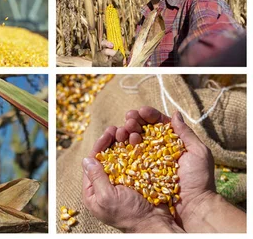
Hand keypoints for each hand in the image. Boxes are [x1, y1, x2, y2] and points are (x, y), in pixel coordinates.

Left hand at [82, 126, 178, 231]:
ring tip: (128, 131)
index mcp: (93, 192)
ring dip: (123, 143)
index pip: (92, 163)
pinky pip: (133, 162)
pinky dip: (135, 151)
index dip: (99, 146)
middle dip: (111, 142)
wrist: (155, 224)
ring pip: (119, 157)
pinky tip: (139, 141)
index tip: (107, 133)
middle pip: (105, 158)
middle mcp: (105, 186)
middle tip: (117, 128)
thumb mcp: (107, 196)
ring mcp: (121, 183)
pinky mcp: (135, 181)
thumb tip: (86, 159)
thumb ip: (96, 178)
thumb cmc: (129, 214)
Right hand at [118, 107, 214, 227]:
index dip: (148, 115)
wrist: (192, 206)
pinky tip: (119, 142)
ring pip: (132, 142)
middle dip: (133, 121)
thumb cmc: (199, 180)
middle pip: (142, 130)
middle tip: (128, 120)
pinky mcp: (138, 173)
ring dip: (125, 132)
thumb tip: (175, 114)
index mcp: (171, 142)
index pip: (157, 123)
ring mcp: (147, 161)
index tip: (140, 111)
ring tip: (123, 130)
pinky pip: (127, 158)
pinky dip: (121, 148)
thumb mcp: (198, 152)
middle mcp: (157, 150)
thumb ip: (186, 133)